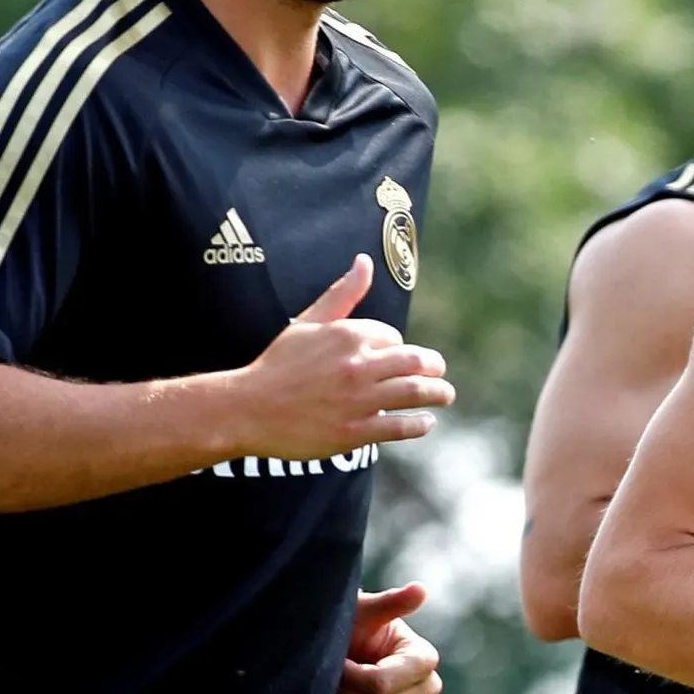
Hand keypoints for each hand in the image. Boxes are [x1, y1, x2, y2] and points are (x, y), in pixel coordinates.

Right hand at [234, 255, 454, 460]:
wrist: (249, 409)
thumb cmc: (278, 364)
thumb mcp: (308, 322)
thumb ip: (341, 294)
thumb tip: (364, 261)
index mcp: (347, 335)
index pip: (394, 338)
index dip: (399, 348)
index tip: (397, 359)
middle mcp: (356, 365)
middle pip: (415, 362)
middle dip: (435, 368)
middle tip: (441, 374)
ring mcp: (357, 400)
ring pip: (414, 392)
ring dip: (438, 394)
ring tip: (445, 396)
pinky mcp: (354, 432)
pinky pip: (399, 426)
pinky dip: (420, 424)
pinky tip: (426, 422)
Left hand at [325, 583, 443, 693]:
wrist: (341, 643)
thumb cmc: (351, 621)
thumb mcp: (364, 610)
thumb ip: (389, 603)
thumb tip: (420, 589)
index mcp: (422, 658)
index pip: (381, 684)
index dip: (352, 677)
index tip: (336, 660)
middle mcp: (426, 687)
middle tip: (324, 680)